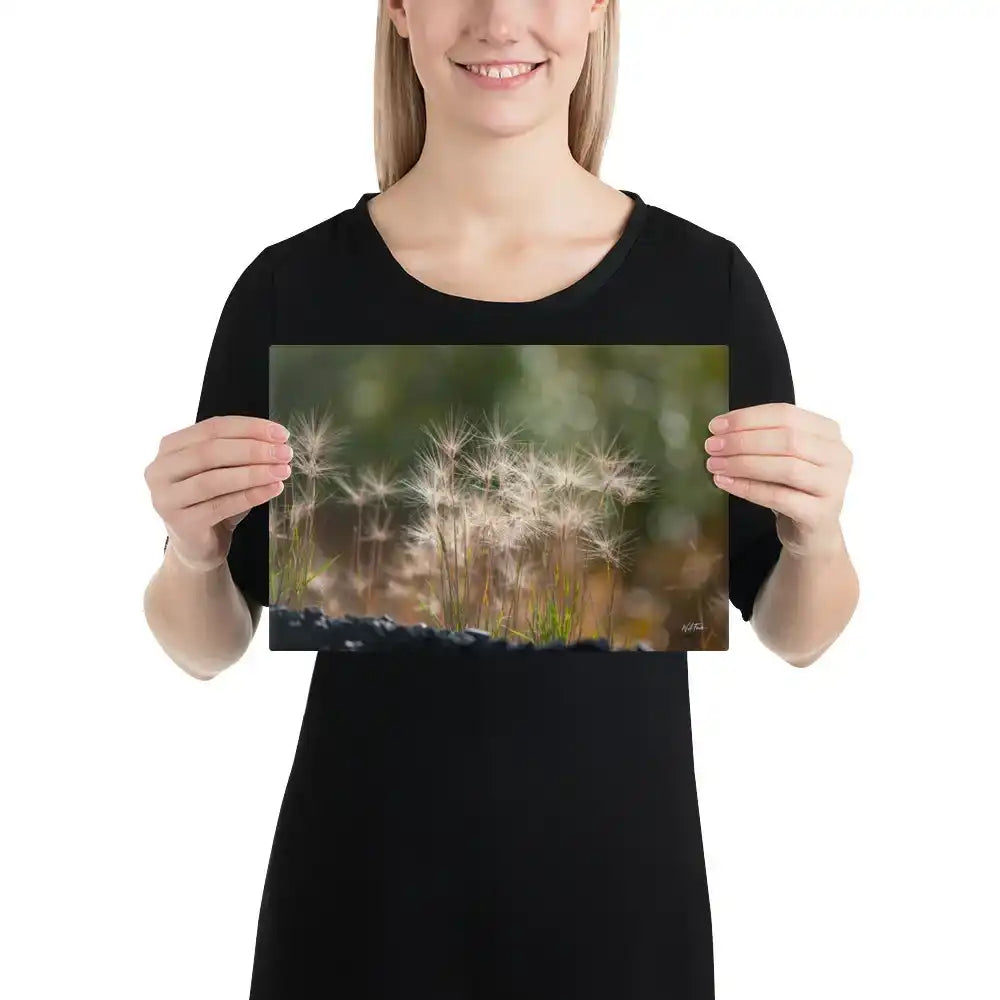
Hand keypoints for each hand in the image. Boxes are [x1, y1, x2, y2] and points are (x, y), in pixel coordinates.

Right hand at [146, 415, 291, 571]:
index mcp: (171, 447)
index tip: (281, 434)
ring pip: (214, 479)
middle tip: (285, 453)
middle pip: (211, 451)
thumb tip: (277, 441)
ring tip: (283, 471)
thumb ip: (241, 452)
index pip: (212, 428)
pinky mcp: (180, 524)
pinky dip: (251, 496)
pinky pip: (220, 506)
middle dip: (254, 450)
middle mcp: (160, 469)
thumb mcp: (225, 470)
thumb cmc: (213, 500)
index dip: (250, 428)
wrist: (199, 545)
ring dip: (254, 473)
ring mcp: (165, 498)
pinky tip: (273, 489)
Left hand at [704, 402, 852, 555]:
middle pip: (787, 439)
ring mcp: (833, 485)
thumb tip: (719, 430)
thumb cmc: (793, 489)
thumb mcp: (781, 457)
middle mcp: (837, 455)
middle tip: (712, 446)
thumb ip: (761, 439)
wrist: (813, 533)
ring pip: (785, 467)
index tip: (716, 426)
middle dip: (743, 440)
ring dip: (744, 463)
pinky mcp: (821, 513)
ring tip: (714, 465)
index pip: (785, 414)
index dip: (747, 418)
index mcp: (828, 432)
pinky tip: (725, 483)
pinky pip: (779, 497)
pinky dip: (748, 488)